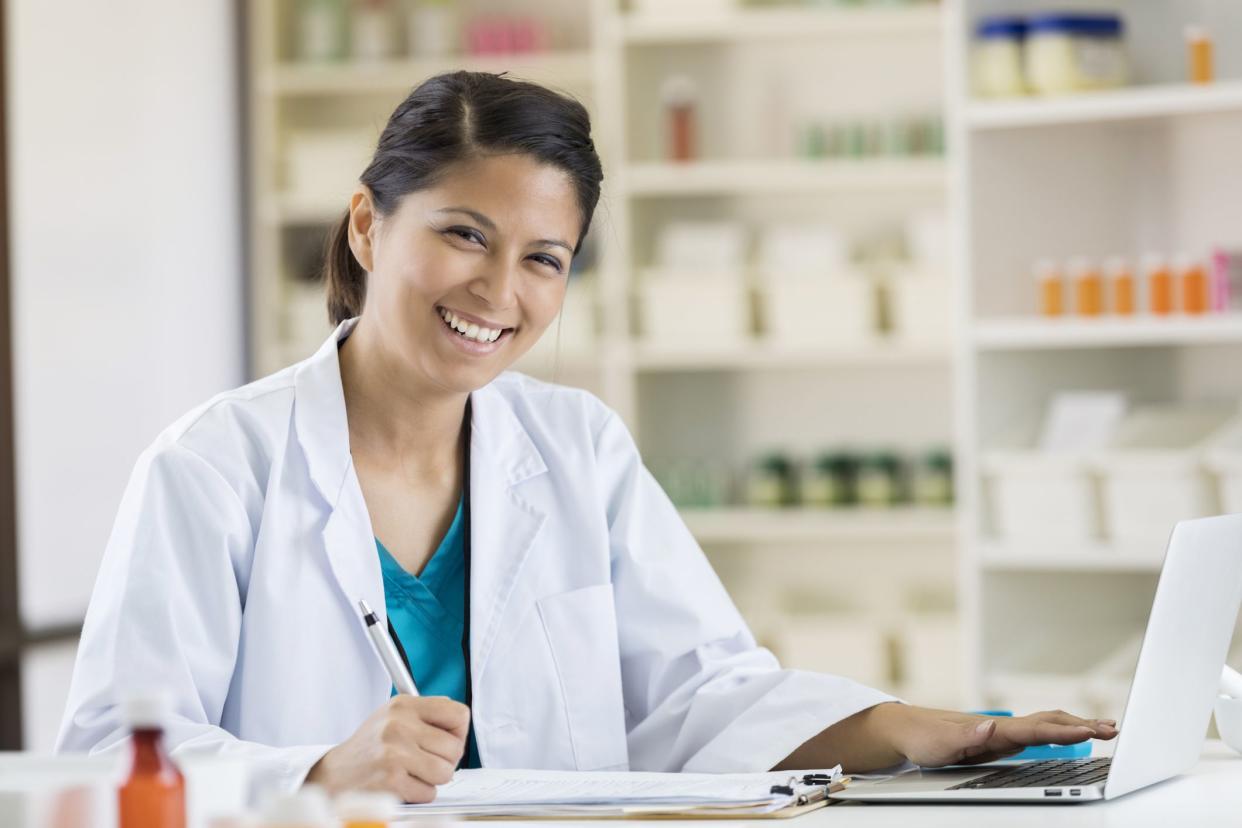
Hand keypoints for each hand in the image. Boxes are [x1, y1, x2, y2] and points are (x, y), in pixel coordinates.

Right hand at [304, 695, 469, 801]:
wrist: (335, 774)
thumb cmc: (370, 746)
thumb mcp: (394, 715)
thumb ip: (426, 713)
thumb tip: (460, 718)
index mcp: (404, 705)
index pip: (459, 714)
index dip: (458, 732)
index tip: (447, 740)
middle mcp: (399, 724)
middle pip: (455, 748)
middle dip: (445, 760)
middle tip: (424, 761)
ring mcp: (395, 751)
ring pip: (445, 772)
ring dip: (433, 779)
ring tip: (413, 772)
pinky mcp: (392, 779)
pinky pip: (429, 792)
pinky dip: (419, 793)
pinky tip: (402, 783)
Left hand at [879, 705, 1118, 767]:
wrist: (907, 730)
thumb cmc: (923, 738)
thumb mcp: (940, 744)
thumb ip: (966, 737)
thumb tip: (991, 727)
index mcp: (993, 730)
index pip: (1036, 729)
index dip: (1064, 731)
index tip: (1091, 731)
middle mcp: (1003, 727)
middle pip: (1049, 723)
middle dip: (1082, 725)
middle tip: (1113, 730)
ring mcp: (1005, 732)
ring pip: (1048, 724)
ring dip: (1076, 725)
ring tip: (1106, 729)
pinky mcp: (1002, 740)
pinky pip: (1040, 734)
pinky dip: (1063, 731)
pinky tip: (1075, 734)